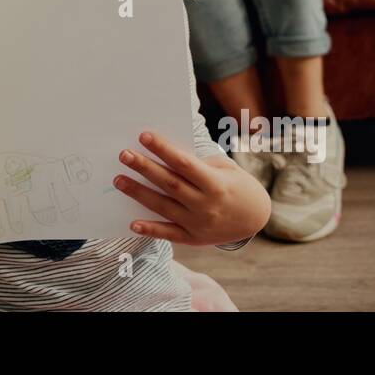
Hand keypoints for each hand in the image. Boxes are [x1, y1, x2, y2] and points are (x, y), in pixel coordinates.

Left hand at [115, 131, 269, 246]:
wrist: (256, 218)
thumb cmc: (236, 184)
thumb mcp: (225, 169)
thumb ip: (197, 164)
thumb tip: (164, 154)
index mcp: (216, 184)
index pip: (184, 164)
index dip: (163, 149)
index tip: (144, 136)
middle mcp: (206, 205)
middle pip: (170, 184)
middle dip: (145, 168)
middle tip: (124, 155)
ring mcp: (199, 224)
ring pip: (164, 207)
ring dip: (139, 193)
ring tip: (119, 180)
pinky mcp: (193, 239)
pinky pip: (169, 234)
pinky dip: (150, 230)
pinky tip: (132, 224)